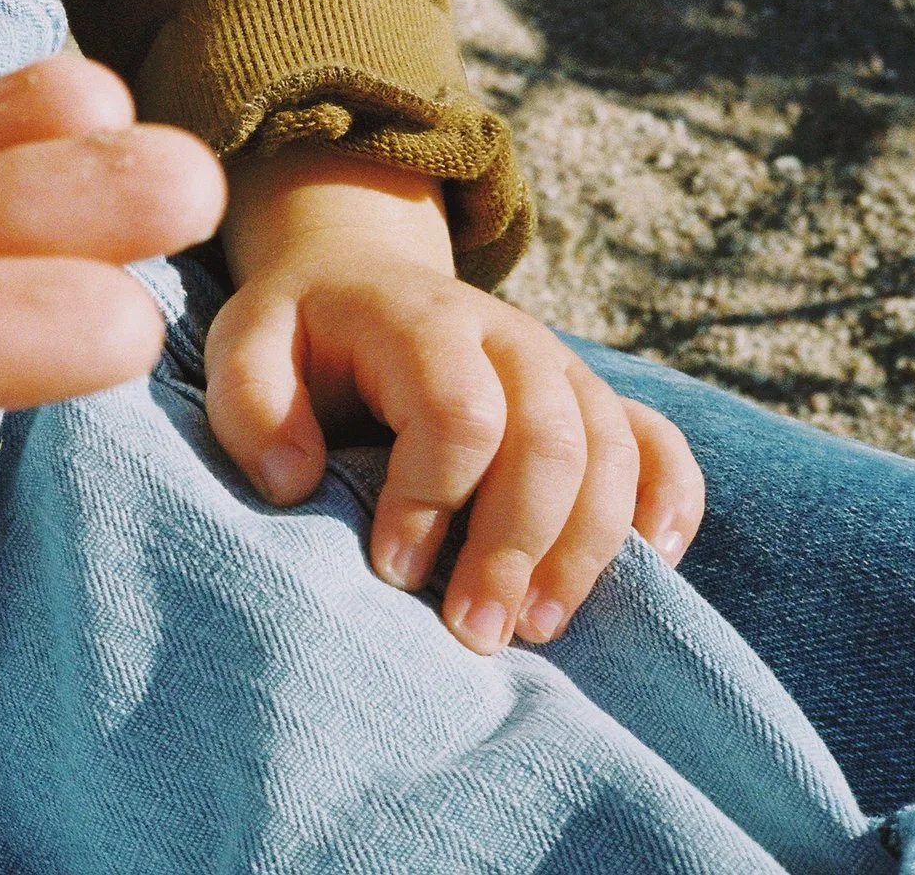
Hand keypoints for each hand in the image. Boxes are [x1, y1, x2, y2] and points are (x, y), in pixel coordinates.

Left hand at [206, 147, 704, 655]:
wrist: (358, 281)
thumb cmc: (299, 333)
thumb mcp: (244, 343)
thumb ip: (250, 404)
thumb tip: (294, 484)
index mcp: (423, 319)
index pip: (459, 414)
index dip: (433, 500)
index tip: (389, 570)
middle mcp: (509, 339)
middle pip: (553, 443)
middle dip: (518, 548)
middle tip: (472, 634)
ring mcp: (562, 368)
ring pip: (614, 455)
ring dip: (586, 551)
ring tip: (535, 629)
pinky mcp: (594, 401)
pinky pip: (661, 446)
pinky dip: (669, 505)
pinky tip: (650, 568)